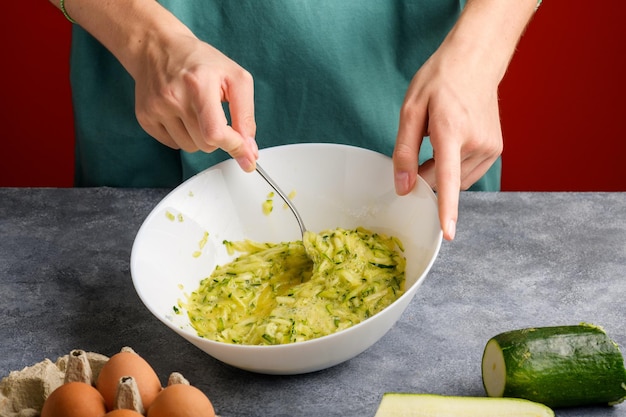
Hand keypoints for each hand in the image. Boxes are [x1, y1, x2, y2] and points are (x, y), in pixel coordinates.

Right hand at [132, 32, 258, 170]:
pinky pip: (173, 145)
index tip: (246, 154)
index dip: (234, 147)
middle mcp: (173, 96)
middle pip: (205, 144)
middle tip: (216, 115)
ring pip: (190, 147)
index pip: (215, 133)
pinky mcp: (144, 117)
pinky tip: (181, 114)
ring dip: (200, 137)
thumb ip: (246, 115)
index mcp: (198, 83)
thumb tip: (248, 150)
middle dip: (218, 137)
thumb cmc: (201, 62)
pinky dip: (183, 135)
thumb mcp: (235, 78)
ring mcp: (156, 108)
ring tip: (196, 111)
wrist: (158, 47)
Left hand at [393, 44, 501, 240]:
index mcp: (451, 130)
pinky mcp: (496, 150)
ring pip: (456, 181)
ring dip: (442, 172)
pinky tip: (453, 144)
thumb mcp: (410, 110)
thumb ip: (404, 151)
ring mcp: (490, 147)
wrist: (475, 62)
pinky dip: (455, 168)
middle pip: (443, 181)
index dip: (446, 208)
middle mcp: (475, 142)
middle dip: (426, 176)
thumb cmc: (439, 81)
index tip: (448, 233)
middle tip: (421, 146)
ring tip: (440, 139)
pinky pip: (468, 174)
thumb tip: (404, 188)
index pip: (448, 177)